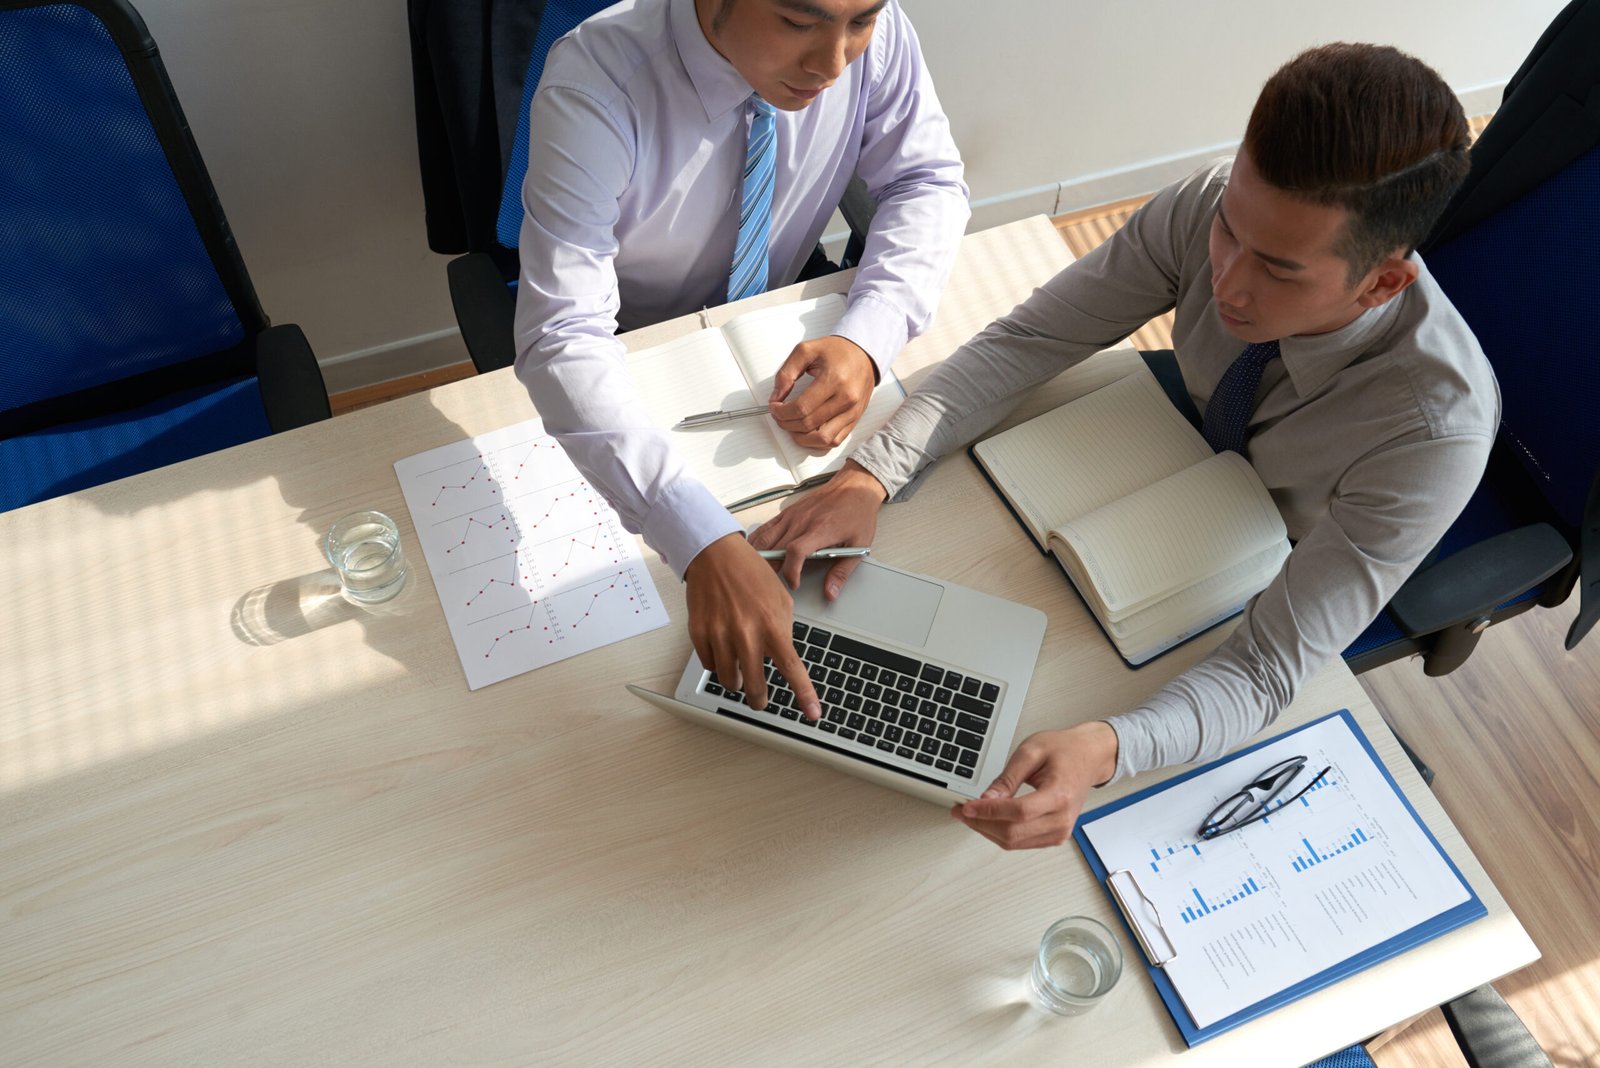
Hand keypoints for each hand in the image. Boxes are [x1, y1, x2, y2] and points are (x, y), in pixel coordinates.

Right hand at [684, 532, 820, 719]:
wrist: (716, 554)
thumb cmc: (750, 573)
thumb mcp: (780, 598)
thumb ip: (782, 630)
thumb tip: (781, 655)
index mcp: (772, 625)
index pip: (792, 668)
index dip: (804, 695)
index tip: (812, 713)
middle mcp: (746, 633)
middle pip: (754, 686)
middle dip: (759, 699)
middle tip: (760, 699)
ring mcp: (720, 634)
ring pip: (728, 680)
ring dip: (735, 680)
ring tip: (738, 669)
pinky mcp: (699, 633)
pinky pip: (708, 664)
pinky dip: (716, 663)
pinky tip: (721, 649)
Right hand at [749, 461, 886, 596]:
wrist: (855, 486)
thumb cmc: (857, 513)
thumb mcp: (859, 545)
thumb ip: (842, 571)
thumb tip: (830, 592)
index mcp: (820, 530)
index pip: (796, 552)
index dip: (791, 572)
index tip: (794, 583)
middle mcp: (802, 521)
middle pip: (775, 549)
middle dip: (771, 569)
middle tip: (774, 584)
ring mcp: (792, 516)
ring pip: (765, 538)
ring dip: (760, 556)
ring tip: (760, 571)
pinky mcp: (788, 512)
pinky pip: (766, 527)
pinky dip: (757, 541)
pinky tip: (756, 552)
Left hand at [768, 335, 876, 448]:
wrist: (863, 354)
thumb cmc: (837, 351)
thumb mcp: (806, 350)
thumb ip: (786, 373)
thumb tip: (776, 397)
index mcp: (834, 379)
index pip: (801, 407)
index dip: (781, 411)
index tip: (773, 407)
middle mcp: (846, 398)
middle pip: (808, 424)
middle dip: (786, 423)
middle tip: (779, 415)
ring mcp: (852, 412)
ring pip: (822, 439)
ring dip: (801, 437)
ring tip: (791, 426)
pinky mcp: (855, 419)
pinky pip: (835, 440)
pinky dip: (817, 441)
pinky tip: (807, 432)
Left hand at [952, 722, 1119, 848]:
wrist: (1089, 758)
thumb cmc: (1066, 751)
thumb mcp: (1031, 751)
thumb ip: (1008, 777)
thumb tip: (987, 798)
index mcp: (1059, 795)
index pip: (1018, 812)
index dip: (988, 812)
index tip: (967, 806)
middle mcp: (1062, 819)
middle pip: (1013, 833)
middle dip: (981, 823)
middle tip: (961, 810)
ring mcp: (1060, 831)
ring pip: (1014, 842)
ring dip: (988, 830)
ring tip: (971, 815)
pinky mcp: (1055, 836)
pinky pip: (1022, 842)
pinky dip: (1001, 833)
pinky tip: (989, 820)